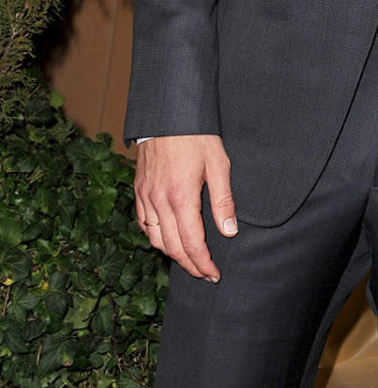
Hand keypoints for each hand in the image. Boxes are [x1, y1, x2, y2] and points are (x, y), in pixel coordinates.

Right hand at [134, 134, 236, 280]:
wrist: (168, 113)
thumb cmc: (197, 135)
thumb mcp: (218, 163)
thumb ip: (223, 200)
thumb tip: (229, 231)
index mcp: (181, 197)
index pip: (192, 243)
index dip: (203, 264)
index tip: (214, 274)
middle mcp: (159, 201)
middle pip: (172, 247)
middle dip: (190, 265)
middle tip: (205, 273)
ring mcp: (145, 196)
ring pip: (155, 239)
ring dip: (172, 254)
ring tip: (189, 260)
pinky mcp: (139, 190)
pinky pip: (143, 223)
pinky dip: (155, 237)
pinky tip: (167, 239)